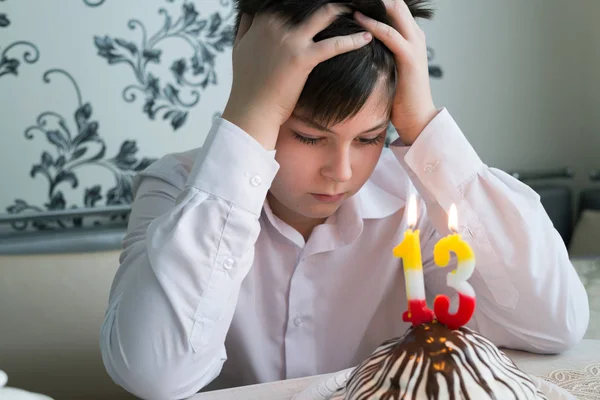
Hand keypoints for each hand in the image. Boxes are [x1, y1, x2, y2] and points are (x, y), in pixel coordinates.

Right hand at [222, 5, 373, 149]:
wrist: (252, 109)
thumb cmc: (247, 83)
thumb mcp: (240, 48)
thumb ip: (246, 27)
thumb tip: (250, 14)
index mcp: (262, 20)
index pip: (289, 0)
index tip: (318, 1)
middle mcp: (276, 25)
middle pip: (310, 3)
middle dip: (330, 3)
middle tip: (345, 2)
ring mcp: (290, 40)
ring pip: (325, 15)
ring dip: (343, 10)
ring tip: (357, 10)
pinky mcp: (303, 58)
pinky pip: (334, 45)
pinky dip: (353, 40)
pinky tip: (366, 37)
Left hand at [354, 0, 437, 144]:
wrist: (416, 118)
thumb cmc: (399, 97)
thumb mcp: (388, 68)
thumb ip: (379, 53)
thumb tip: (358, 46)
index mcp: (411, 36)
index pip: (394, 7)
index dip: (376, 1)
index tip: (354, 0)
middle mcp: (415, 36)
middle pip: (396, 3)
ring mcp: (414, 45)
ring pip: (395, 10)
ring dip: (372, 4)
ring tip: (351, 1)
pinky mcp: (409, 57)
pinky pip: (389, 34)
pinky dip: (372, 25)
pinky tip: (358, 19)